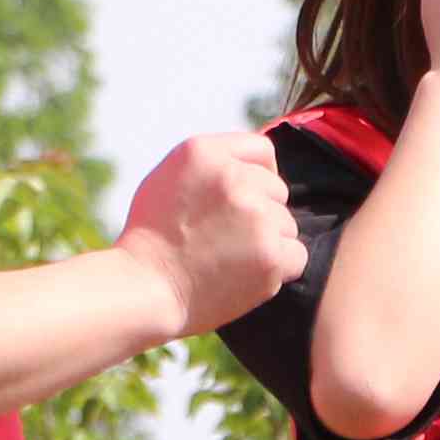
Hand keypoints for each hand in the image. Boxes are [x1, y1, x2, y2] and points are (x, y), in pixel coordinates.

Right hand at [123, 129, 305, 337]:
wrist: (143, 289)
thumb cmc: (150, 240)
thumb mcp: (169, 179)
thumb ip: (212, 165)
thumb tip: (253, 167)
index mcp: (204, 152)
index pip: (261, 150)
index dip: (259, 176)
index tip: (245, 200)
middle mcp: (233, 177)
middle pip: (278, 190)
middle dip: (261, 213)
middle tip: (225, 239)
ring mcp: (255, 215)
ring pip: (287, 225)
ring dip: (268, 243)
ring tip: (228, 259)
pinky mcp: (270, 253)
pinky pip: (296, 255)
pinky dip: (278, 269)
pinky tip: (245, 275)